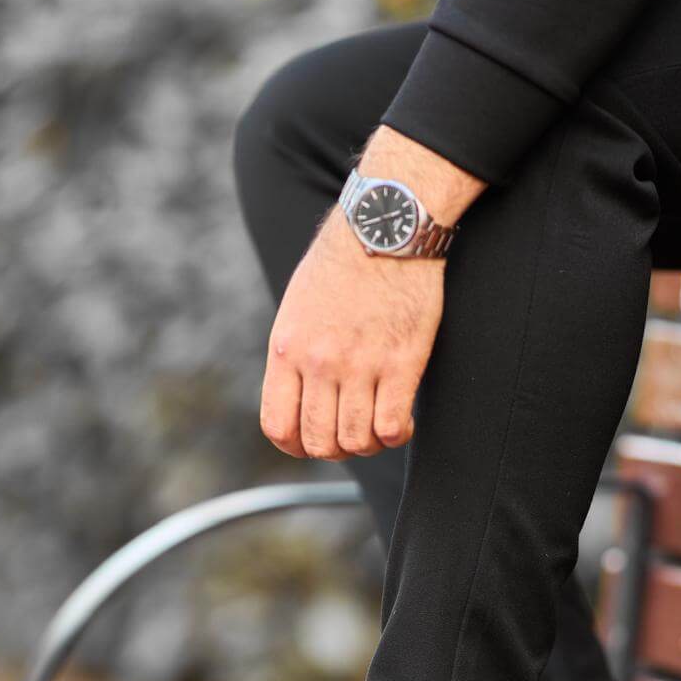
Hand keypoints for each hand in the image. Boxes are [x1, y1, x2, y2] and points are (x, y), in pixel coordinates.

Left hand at [260, 208, 444, 458]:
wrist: (383, 229)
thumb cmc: (343, 265)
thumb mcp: (298, 309)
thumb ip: (295, 355)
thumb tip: (300, 398)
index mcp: (288, 349)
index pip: (278, 426)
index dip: (296, 447)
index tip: (312, 443)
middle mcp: (319, 362)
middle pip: (319, 442)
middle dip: (335, 450)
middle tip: (351, 435)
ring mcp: (360, 365)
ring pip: (356, 441)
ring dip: (368, 445)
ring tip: (378, 429)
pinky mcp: (401, 362)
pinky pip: (392, 427)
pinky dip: (397, 436)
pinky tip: (402, 422)